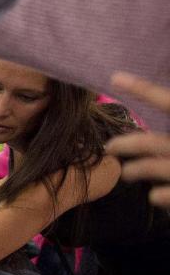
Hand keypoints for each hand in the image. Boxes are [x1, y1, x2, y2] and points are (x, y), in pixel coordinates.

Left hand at [106, 72, 169, 208]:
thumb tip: (160, 110)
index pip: (169, 102)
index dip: (144, 89)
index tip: (115, 78)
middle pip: (148, 143)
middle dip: (124, 144)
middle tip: (110, 147)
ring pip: (150, 168)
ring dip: (133, 170)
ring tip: (127, 172)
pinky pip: (165, 195)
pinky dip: (158, 196)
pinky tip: (154, 196)